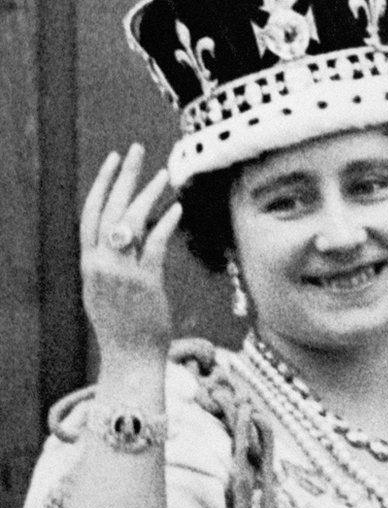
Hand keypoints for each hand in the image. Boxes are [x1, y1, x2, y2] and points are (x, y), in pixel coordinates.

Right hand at [80, 143, 181, 359]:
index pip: (91, 214)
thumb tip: (125, 235)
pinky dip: (165, 224)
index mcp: (90, 264)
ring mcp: (121, 274)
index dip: (102, 184)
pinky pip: (154, 246)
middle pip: (109, 209)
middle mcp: (100, 264)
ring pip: (130, 223)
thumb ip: (111, 262)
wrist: (129, 358)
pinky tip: (177, 209)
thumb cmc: (124, 325)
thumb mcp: (106, 289)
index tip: (113, 159)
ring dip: (147, 195)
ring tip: (164, 175)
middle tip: (137, 149)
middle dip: (123, 176)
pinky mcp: (144, 284)